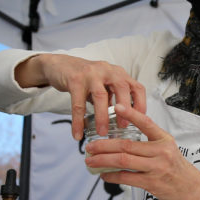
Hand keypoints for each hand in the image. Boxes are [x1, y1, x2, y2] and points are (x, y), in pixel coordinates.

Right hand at [15, 53, 146, 138]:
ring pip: (101, 96)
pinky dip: (78, 121)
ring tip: (102, 133)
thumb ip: (113, 98)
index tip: (140, 121)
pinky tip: (77, 134)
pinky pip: (78, 103)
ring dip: (102, 116)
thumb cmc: (85, 78)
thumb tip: (122, 121)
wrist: (59, 65)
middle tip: (123, 127)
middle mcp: (107, 70)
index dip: (141, 104)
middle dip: (125, 109)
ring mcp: (91, 73)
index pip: (137, 87)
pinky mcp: (75, 79)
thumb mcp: (103, 85)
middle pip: (122, 88)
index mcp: (118, 73)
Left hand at [84, 104, 199, 199]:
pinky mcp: (152, 183)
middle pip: (125, 145)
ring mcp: (156, 167)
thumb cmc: (176, 168)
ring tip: (90, 161)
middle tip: (89, 147)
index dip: (130, 114)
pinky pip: (126, 178)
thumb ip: (148, 143)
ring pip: (123, 161)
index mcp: (164, 139)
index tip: (115, 107)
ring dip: (102, 161)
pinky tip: (103, 176)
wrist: (193, 189)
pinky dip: (111, 176)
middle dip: (103, 146)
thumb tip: (120, 143)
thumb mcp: (168, 149)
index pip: (146, 123)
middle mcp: (161, 151)